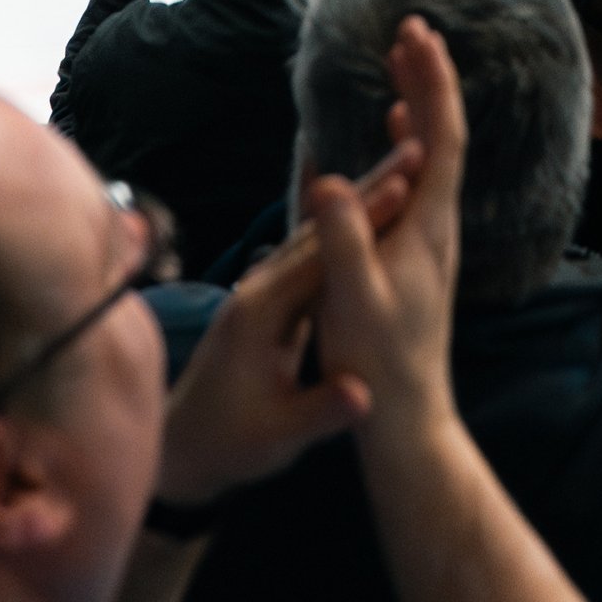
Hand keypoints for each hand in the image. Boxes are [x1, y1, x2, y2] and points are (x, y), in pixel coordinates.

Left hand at [155, 142, 421, 509]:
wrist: (185, 449)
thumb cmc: (230, 445)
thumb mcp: (278, 437)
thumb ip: (320, 412)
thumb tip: (364, 394)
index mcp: (259, 315)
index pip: (320, 257)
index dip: (362, 222)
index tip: (405, 186)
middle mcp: (258, 290)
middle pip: (320, 230)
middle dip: (368, 191)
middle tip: (416, 152)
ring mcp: (263, 291)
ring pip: (318, 236)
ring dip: (360, 203)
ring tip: (408, 170)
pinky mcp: (273, 301)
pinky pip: (315, 255)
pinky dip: (347, 230)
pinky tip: (377, 210)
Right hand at [304, 15, 467, 449]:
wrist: (407, 415)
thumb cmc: (377, 361)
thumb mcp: (352, 300)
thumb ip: (343, 240)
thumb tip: (328, 179)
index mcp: (429, 225)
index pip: (443, 135)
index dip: (432, 80)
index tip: (415, 33)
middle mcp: (439, 224)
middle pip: (444, 134)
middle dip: (429, 78)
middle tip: (409, 29)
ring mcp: (430, 239)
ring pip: (432, 155)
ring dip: (420, 105)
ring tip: (400, 66)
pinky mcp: (415, 254)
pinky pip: (417, 179)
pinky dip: (407, 144)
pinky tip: (393, 139)